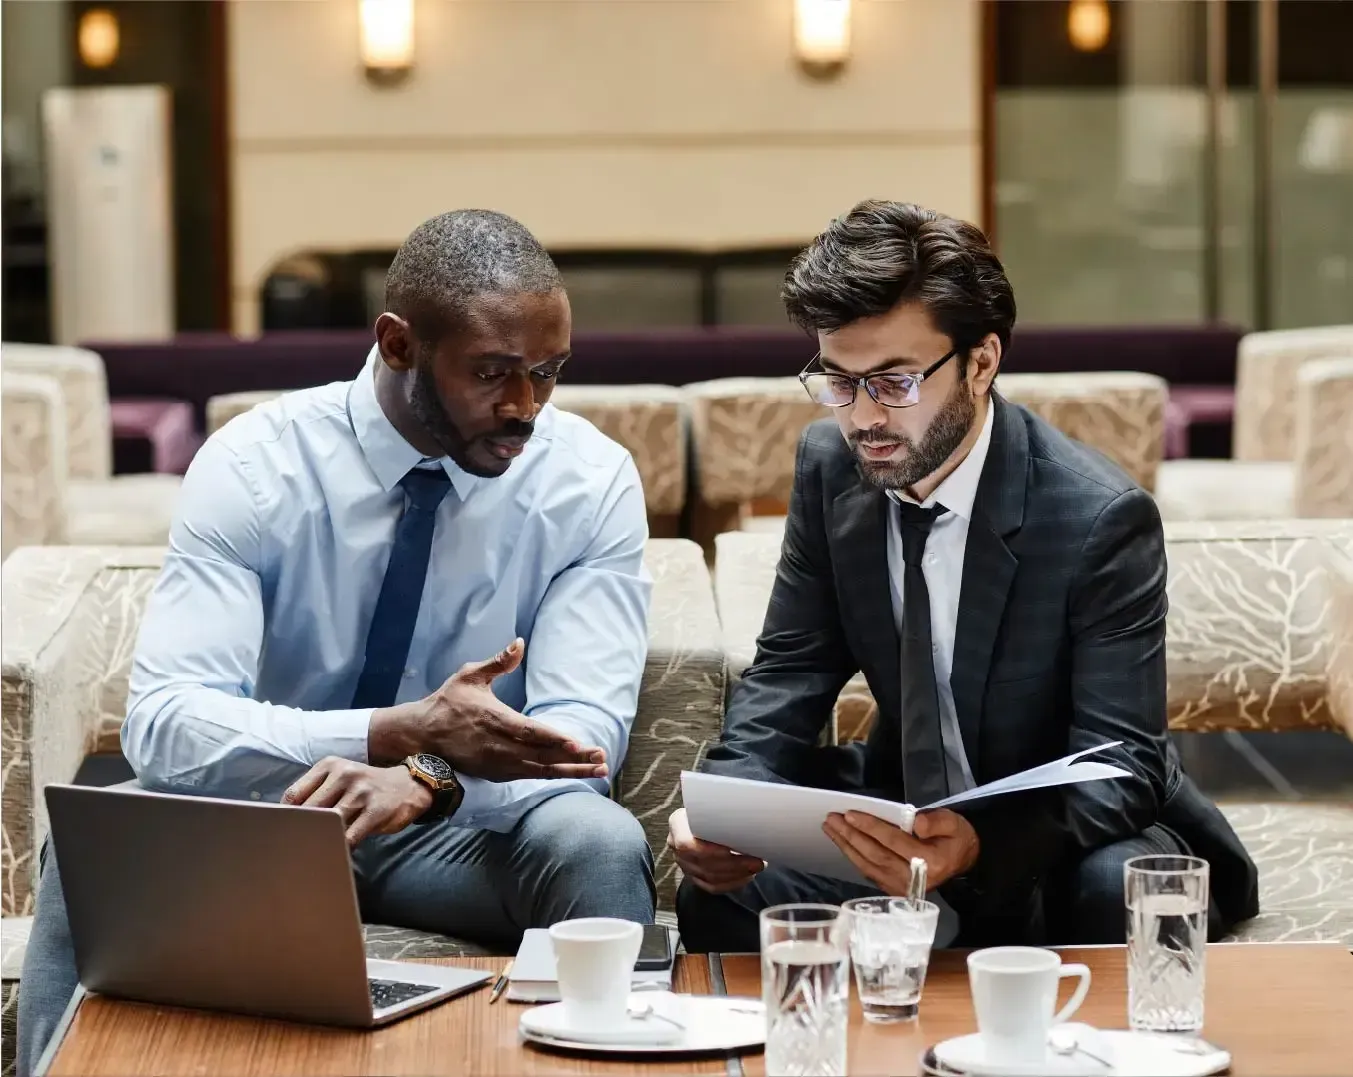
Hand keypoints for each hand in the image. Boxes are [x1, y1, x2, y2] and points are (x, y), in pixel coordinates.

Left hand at [283, 757, 432, 845]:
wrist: (409, 786)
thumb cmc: (366, 788)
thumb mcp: (340, 779)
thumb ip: (316, 793)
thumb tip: (286, 819)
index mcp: (329, 766)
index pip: (294, 794)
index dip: (284, 817)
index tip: (281, 832)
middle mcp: (344, 775)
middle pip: (309, 810)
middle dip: (301, 831)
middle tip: (292, 848)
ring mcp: (361, 792)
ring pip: (329, 823)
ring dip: (320, 840)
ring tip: (312, 853)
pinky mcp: (376, 811)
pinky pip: (351, 836)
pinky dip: (341, 847)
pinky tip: (337, 853)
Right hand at [367, 639, 607, 781]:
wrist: (420, 735)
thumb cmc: (447, 702)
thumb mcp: (469, 676)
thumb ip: (498, 662)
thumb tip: (520, 643)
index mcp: (494, 720)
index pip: (530, 732)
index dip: (554, 739)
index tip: (577, 743)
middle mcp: (498, 747)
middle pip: (541, 756)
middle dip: (574, 759)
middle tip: (602, 757)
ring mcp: (497, 764)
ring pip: (539, 771)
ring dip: (570, 771)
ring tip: (598, 770)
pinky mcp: (496, 774)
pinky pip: (529, 777)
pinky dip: (552, 776)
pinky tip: (573, 773)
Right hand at [667, 807, 765, 894]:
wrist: (702, 817)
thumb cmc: (711, 807)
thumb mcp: (711, 802)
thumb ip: (720, 808)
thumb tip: (747, 807)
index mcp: (677, 823)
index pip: (686, 843)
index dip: (709, 850)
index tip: (732, 850)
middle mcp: (675, 845)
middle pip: (702, 862)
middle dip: (733, 864)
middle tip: (757, 861)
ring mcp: (683, 863)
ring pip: (709, 876)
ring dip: (736, 875)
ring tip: (756, 867)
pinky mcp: (693, 876)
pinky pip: (711, 886)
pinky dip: (732, 883)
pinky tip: (747, 876)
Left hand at [823, 808, 978, 893]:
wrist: (961, 860)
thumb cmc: (953, 837)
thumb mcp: (953, 822)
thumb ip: (936, 821)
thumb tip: (917, 823)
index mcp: (930, 862)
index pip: (893, 841)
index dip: (870, 827)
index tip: (850, 814)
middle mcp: (914, 879)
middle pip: (875, 855)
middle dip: (851, 835)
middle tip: (832, 819)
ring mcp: (902, 887)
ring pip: (868, 865)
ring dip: (846, 846)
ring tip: (830, 828)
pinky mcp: (894, 890)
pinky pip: (869, 872)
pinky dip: (853, 857)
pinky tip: (842, 843)